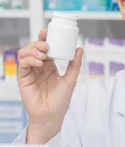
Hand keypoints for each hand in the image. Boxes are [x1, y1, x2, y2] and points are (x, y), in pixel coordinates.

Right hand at [18, 29, 82, 143]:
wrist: (52, 116)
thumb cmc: (61, 101)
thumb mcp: (71, 80)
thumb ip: (75, 64)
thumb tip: (80, 48)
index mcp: (49, 65)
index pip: (44, 47)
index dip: (44, 38)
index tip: (47, 31)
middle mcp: (38, 67)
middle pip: (33, 47)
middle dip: (38, 42)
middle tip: (47, 45)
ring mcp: (30, 72)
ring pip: (25, 53)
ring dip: (33, 50)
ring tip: (43, 55)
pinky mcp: (23, 78)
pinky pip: (23, 64)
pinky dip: (30, 60)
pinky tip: (39, 62)